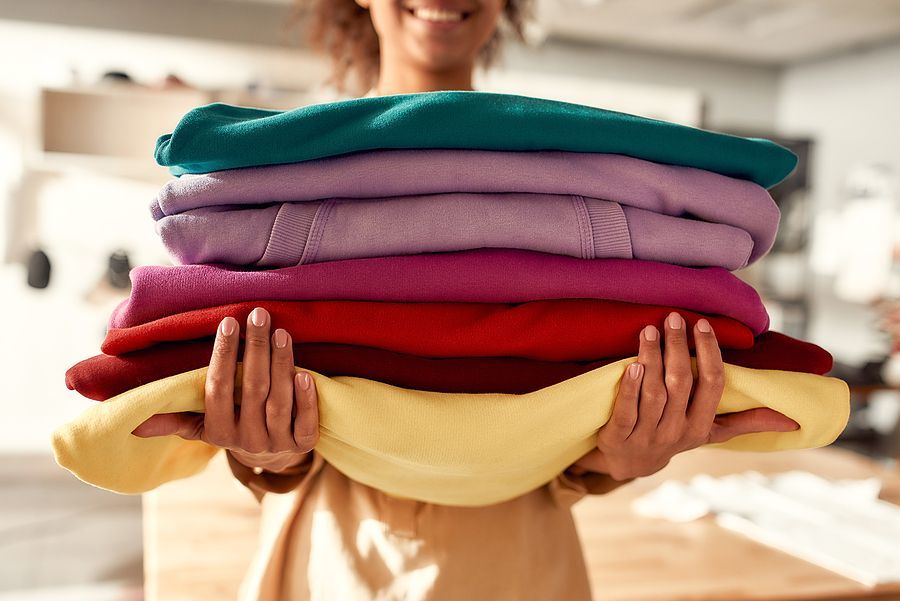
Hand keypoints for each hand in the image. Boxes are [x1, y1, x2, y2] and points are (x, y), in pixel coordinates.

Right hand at [133, 307, 318, 473]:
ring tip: (281, 332)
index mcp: (219, 432)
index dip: (223, 356)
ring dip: (281, 365)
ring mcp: (278, 444)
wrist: (273, 457)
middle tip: (259, 315)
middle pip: (252, 391)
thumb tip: (133, 424)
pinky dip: (306, 399)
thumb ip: (175, 420)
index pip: (217, 389)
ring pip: (279, 403)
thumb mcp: (203, 427)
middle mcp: (248, 440)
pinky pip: (307, 423)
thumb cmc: (233, 427)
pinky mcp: (304, 445)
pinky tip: (305, 373)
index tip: (228, 323)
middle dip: (256, 350)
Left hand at [571, 312, 799, 480]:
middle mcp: (676, 432)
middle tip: (674, 318)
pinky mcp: (618, 438)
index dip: (709, 353)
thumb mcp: (709, 432)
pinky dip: (630, 387)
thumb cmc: (673, 435)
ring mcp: (646, 436)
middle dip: (679, 348)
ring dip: (652, 358)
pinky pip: (626, 410)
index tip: (703, 324)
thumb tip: (791, 422)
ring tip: (650, 329)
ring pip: (653, 393)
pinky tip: (631, 364)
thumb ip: (744, 423)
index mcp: (701, 426)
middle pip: (681, 384)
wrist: (629, 462)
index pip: (712, 385)